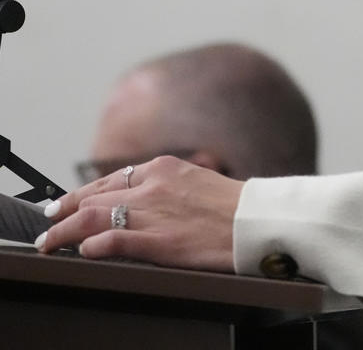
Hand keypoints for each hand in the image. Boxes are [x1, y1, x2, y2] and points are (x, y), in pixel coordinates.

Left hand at [34, 155, 242, 271]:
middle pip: (93, 198)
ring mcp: (154, 214)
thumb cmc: (231, 204)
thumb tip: (140, 196)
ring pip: (92, 218)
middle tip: (48, 224)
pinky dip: (92, 247)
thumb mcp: (195, 180)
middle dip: (64, 212)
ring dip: (64, 231)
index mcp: (164, 168)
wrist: (255, 220)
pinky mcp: (158, 242)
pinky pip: (113, 242)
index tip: (65, 203)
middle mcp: (153, 186)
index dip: (81, 193)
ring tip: (51, 241)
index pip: (109, 179)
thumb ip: (165, 185)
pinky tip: (83, 252)